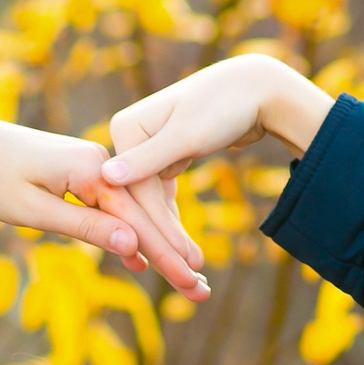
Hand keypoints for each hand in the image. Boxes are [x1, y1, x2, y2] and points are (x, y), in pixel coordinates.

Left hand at [0, 113, 206, 297]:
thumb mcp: (35, 210)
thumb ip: (85, 226)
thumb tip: (132, 243)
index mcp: (92, 168)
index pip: (138, 219)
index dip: (165, 255)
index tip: (191, 282)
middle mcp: (99, 162)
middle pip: (143, 217)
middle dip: (172, 255)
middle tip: (200, 291)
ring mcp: (91, 166)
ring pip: (131, 214)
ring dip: (156, 248)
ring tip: (186, 279)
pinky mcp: (80, 174)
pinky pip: (112, 208)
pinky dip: (127, 234)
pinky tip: (140, 261)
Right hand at [99, 56, 334, 268]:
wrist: (256, 88)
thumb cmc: (226, 105)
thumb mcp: (188, 134)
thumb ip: (148, 159)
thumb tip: (106, 178)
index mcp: (125, 128)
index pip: (136, 190)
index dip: (158, 229)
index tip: (179, 262)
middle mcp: (129, 138)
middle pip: (141, 198)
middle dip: (164, 239)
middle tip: (188, 276)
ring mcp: (144, 149)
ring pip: (151, 202)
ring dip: (168, 235)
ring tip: (191, 270)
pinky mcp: (163, 157)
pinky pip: (161, 196)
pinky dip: (171, 220)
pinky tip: (182, 248)